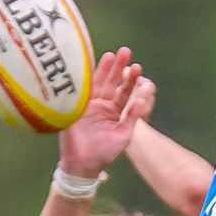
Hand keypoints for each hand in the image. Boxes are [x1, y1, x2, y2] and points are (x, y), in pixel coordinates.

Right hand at [59, 48, 155, 176]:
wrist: (84, 164)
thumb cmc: (105, 153)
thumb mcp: (123, 135)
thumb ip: (131, 118)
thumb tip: (141, 100)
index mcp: (114, 111)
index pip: (124, 91)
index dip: (130, 79)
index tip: (137, 66)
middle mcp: (102, 105)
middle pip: (111, 82)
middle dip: (118, 67)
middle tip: (126, 51)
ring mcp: (88, 105)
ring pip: (97, 83)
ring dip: (104, 69)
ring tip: (111, 54)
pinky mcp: (75, 108)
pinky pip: (80, 91)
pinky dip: (85, 80)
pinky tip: (89, 66)